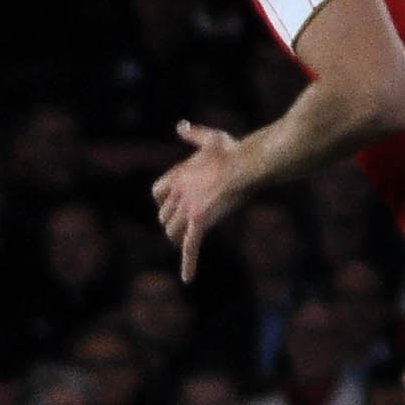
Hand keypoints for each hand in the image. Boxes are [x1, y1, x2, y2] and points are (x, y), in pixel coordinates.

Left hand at [151, 122, 252, 280]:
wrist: (247, 164)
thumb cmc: (233, 151)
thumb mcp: (210, 138)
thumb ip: (193, 134)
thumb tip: (180, 125)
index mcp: (178, 174)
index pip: (157, 192)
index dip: (164, 201)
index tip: (173, 205)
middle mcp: (178, 192)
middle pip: (164, 215)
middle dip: (173, 222)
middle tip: (187, 228)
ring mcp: (187, 209)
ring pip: (172, 232)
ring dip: (179, 239)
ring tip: (188, 246)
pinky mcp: (199, 222)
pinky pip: (190, 247)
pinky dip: (188, 264)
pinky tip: (188, 279)